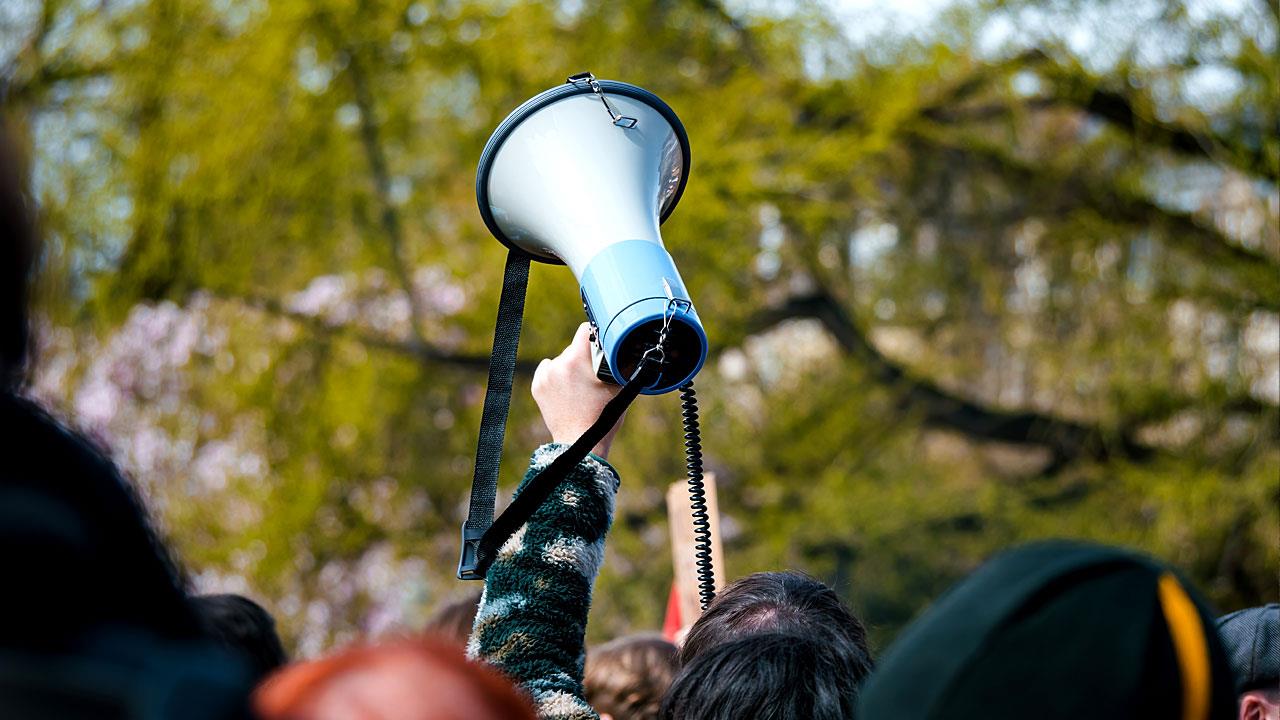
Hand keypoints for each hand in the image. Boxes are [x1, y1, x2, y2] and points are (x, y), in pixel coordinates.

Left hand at [532, 322, 624, 457]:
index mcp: (577, 360)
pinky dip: (556, 376)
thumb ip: (616, 363)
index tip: (601, 342)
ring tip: (581, 388)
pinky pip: (548, 370)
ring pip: (561, 361)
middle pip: (574, 348)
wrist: (580, 443)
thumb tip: (622, 348)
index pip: (585, 330)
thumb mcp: (618, 386)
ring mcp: (545, 376)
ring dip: (570, 368)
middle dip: (584, 357)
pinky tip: (567, 390)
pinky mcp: (538, 386)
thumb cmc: (603, 416)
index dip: (595, 335)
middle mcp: (558, 364)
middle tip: (593, 376)